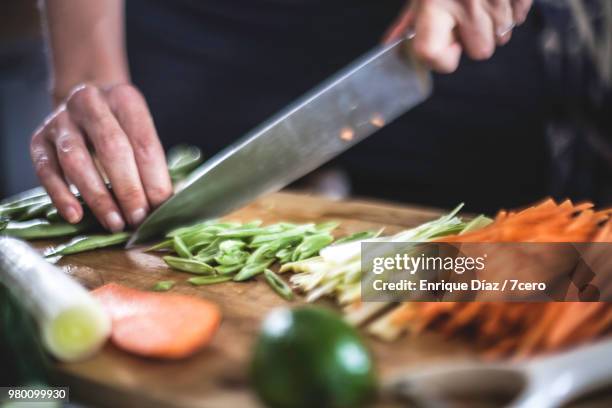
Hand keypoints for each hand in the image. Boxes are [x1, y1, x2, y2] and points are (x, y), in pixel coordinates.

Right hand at [30, 83, 172, 231]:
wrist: (83, 105)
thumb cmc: (121, 128)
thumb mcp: (140, 133)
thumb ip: (153, 165)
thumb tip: (167, 204)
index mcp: (125, 99)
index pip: (144, 143)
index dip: (154, 179)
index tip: (160, 208)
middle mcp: (90, 103)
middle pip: (112, 148)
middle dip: (128, 189)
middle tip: (138, 219)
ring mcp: (60, 120)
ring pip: (76, 160)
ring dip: (98, 197)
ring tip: (114, 223)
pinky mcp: (38, 139)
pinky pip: (46, 170)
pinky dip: (61, 196)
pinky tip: (75, 216)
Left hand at [385, 0, 532, 72]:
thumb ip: (409, 18)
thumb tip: (393, 42)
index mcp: (435, 4)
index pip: (433, 54)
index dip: (441, 59)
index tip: (446, 47)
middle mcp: (467, 3)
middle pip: (481, 51)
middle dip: (475, 39)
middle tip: (466, 16)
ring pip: (502, 37)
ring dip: (493, 24)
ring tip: (481, 0)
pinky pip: (518, 18)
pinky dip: (509, 9)